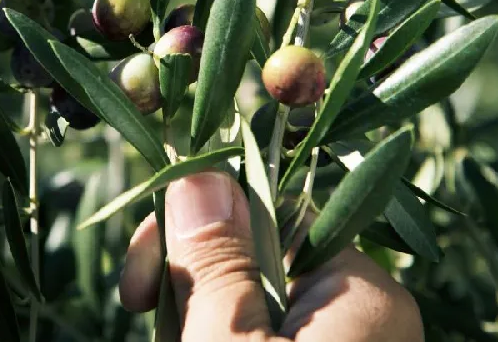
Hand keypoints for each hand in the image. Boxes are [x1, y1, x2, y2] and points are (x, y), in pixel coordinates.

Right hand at [119, 171, 423, 341]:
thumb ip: (216, 258)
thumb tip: (201, 172)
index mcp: (361, 294)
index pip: (274, 209)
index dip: (200, 218)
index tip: (145, 252)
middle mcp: (358, 313)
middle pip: (255, 251)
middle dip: (189, 269)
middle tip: (135, 300)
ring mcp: (336, 341)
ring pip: (246, 293)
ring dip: (191, 304)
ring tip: (159, 327)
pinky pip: (256, 325)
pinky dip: (211, 330)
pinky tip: (179, 337)